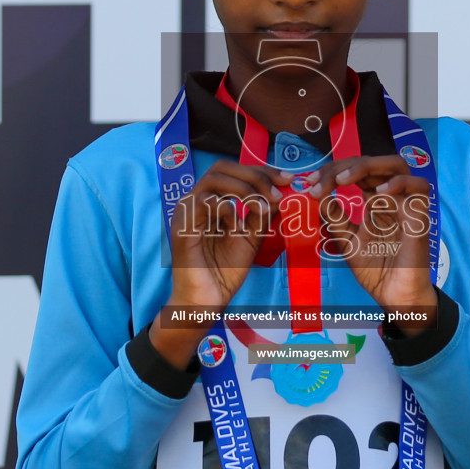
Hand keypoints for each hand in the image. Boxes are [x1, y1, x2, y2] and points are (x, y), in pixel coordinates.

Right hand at [150, 159, 290, 366]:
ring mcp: (185, 213)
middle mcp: (194, 201)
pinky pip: (203, 203)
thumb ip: (262, 214)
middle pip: (222, 167)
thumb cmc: (225, 271)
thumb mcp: (251, 236)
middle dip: (255, 176)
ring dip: (245, 189)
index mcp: (209, 200)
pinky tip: (239, 224)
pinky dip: (227, 208)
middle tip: (278, 193)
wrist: (207, 301)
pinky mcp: (181, 229)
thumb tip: (282, 191)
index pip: (233, 171)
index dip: (261, 170)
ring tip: (264, 208)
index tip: (288, 179)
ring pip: (213, 180)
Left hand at [303, 156, 436, 334]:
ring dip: (369, 166)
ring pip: (398, 165)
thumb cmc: (376, 270)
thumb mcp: (346, 240)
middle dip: (345, 164)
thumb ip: (334, 217)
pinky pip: (419, 187)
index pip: (357, 171)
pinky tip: (377, 194)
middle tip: (321, 180)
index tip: (310, 183)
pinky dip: (398, 183)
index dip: (334, 170)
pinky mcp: (420, 217)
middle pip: (375, 161)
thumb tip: (318, 194)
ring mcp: (407, 205)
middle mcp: (392, 198)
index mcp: (376, 201)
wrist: (393, 297)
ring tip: (343, 180)